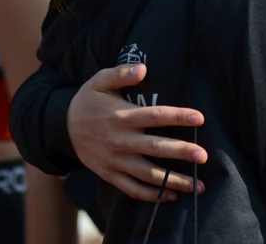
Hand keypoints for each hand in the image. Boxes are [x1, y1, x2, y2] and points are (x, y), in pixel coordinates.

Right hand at [66, 64, 208, 201]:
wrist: (63, 128)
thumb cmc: (88, 101)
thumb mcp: (99, 81)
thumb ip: (121, 73)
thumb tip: (143, 69)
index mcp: (121, 116)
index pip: (154, 116)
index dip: (178, 117)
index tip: (199, 118)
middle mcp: (120, 141)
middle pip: (155, 148)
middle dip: (180, 152)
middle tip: (203, 157)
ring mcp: (115, 161)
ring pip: (148, 175)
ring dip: (174, 181)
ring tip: (198, 186)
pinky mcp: (110, 175)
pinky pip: (133, 189)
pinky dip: (152, 196)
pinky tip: (171, 197)